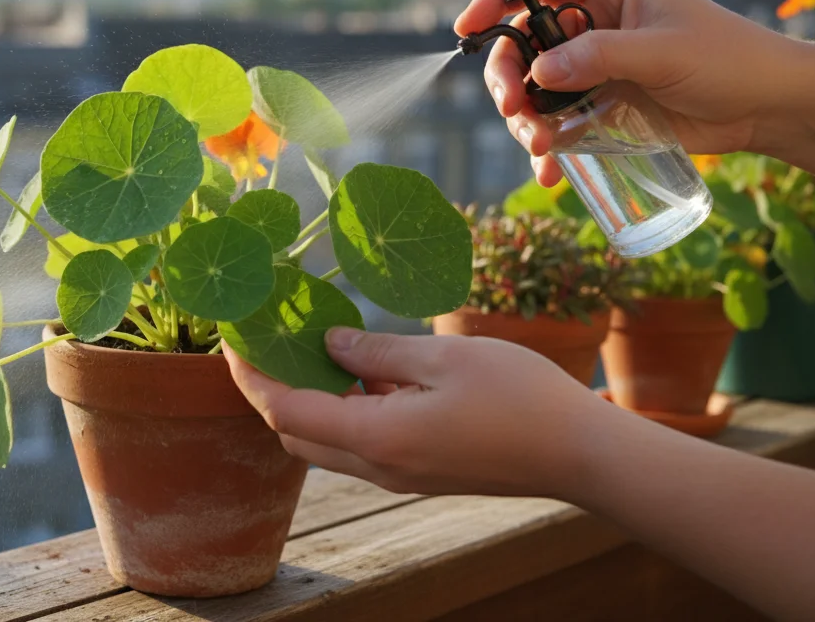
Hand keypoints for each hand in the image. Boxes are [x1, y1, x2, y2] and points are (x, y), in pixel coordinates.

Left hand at [223, 328, 626, 498]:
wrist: (579, 454)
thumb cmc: (520, 397)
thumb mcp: (444, 357)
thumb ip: (377, 353)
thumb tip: (328, 343)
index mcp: (376, 438)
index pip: (284, 412)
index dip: (250, 377)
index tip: (235, 339)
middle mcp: (378, 466)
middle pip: (295, 435)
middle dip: (269, 390)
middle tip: (265, 340)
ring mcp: (399, 475)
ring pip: (325, 444)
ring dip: (307, 401)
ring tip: (308, 346)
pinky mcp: (419, 471)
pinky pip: (359, 444)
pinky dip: (344, 410)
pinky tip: (362, 370)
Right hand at [455, 0, 798, 186]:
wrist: (769, 109)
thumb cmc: (730, 61)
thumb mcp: (664, 52)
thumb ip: (600, 56)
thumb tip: (539, 70)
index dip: (496, 0)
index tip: (465, 28)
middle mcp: (595, 26)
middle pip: (524, 44)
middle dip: (508, 78)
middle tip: (514, 109)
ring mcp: (596, 69)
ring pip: (534, 90)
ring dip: (524, 120)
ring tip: (541, 149)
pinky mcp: (603, 109)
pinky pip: (557, 125)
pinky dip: (547, 150)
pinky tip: (550, 174)